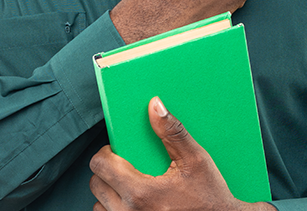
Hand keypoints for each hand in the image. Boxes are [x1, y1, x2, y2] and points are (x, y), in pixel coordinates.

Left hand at [89, 97, 273, 210]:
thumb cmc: (210, 197)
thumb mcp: (196, 160)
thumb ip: (172, 132)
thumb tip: (155, 105)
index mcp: (141, 192)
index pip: (100, 165)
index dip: (105, 152)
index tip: (118, 149)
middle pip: (96, 184)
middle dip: (107, 170)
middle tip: (126, 164)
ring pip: (99, 204)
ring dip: (109, 192)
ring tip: (130, 183)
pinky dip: (116, 208)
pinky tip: (135, 201)